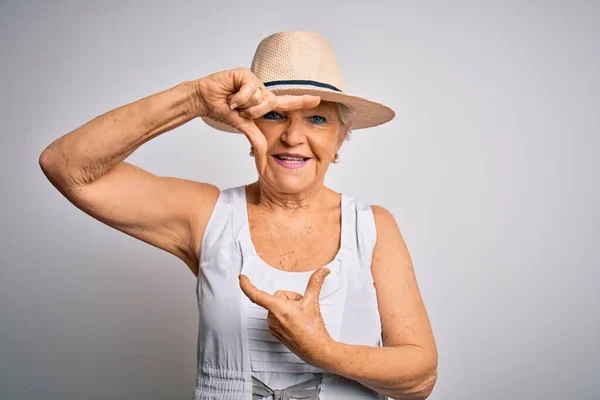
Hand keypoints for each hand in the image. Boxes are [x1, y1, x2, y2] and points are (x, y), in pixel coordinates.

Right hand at [195, 67, 320, 156]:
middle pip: (270, 103)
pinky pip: (249, 90)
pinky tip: (229, 97)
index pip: (286, 103)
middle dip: (252, 113)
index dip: (302, 101)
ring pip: (259, 97)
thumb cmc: (222, 109)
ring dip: (244, 105)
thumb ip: (254, 136)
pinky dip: (239, 98)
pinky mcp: (244, 74)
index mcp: (263, 102)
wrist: (204, 99)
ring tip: (232, 102)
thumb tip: (263, 152)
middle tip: (238, 111)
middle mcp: (261, 90)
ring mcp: (253, 80)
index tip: (318, 99)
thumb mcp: (242, 125)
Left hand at [239, 268, 332, 366]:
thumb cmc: (313, 329)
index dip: (247, 285)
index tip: (242, 278)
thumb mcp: (313, 302)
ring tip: (300, 317)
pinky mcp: (275, 332)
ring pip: (278, 307)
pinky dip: (286, 316)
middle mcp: (272, 318)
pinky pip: (277, 316)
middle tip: (301, 308)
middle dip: (290, 299)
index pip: (256, 295)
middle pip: (278, 297)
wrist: (316, 350)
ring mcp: (273, 326)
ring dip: (288, 307)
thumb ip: (315, 283)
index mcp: (278, 309)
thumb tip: (322, 271)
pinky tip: (296, 322)